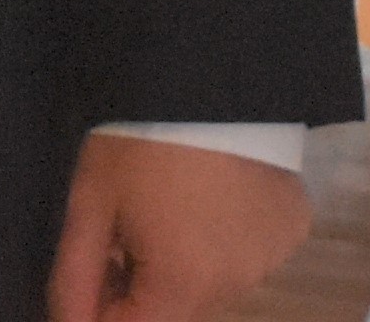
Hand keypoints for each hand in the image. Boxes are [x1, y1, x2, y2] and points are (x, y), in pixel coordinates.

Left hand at [45, 133, 308, 320]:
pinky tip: (213, 190)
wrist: (211, 71)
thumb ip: (75, 277)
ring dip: (187, 258)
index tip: (95, 264)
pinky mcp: (294, 227)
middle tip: (126, 222)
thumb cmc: (139, 137)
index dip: (104, 304)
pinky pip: (251, 250)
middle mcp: (236, 285)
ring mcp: (271, 257)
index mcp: (184, 285)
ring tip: (171, 197)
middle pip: (176, 305)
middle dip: (144, 279)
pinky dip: (229, 234)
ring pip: (214, 279)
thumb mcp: (91, 202)